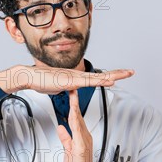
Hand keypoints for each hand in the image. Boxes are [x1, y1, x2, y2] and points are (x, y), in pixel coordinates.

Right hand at [0, 65, 134, 94]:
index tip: (120, 75)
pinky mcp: (71, 81)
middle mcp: (79, 75)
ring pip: (98, 77)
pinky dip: (100, 81)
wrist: (31, 76)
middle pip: (102, 75)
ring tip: (125, 74)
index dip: (110, 76)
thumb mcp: (58, 87)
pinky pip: (88, 82)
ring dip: (113, 76)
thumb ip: (66, 88)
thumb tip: (68, 89)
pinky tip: (108, 81)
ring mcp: (76, 77)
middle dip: (118, 73)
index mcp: (77, 77)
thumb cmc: (42, 81)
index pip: (97, 77)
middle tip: (131, 72)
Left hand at [56, 89, 103, 161]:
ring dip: (75, 108)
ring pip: (78, 121)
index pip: (75, 117)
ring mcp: (83, 141)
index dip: (72, 105)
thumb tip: (61, 127)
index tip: (70, 94)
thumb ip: (65, 138)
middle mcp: (84, 137)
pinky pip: (78, 132)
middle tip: (72, 87)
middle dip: (74, 101)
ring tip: (73, 96)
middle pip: (77, 115)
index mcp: (81, 136)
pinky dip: (76, 123)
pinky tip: (73, 116)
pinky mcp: (81, 148)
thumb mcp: (68, 150)